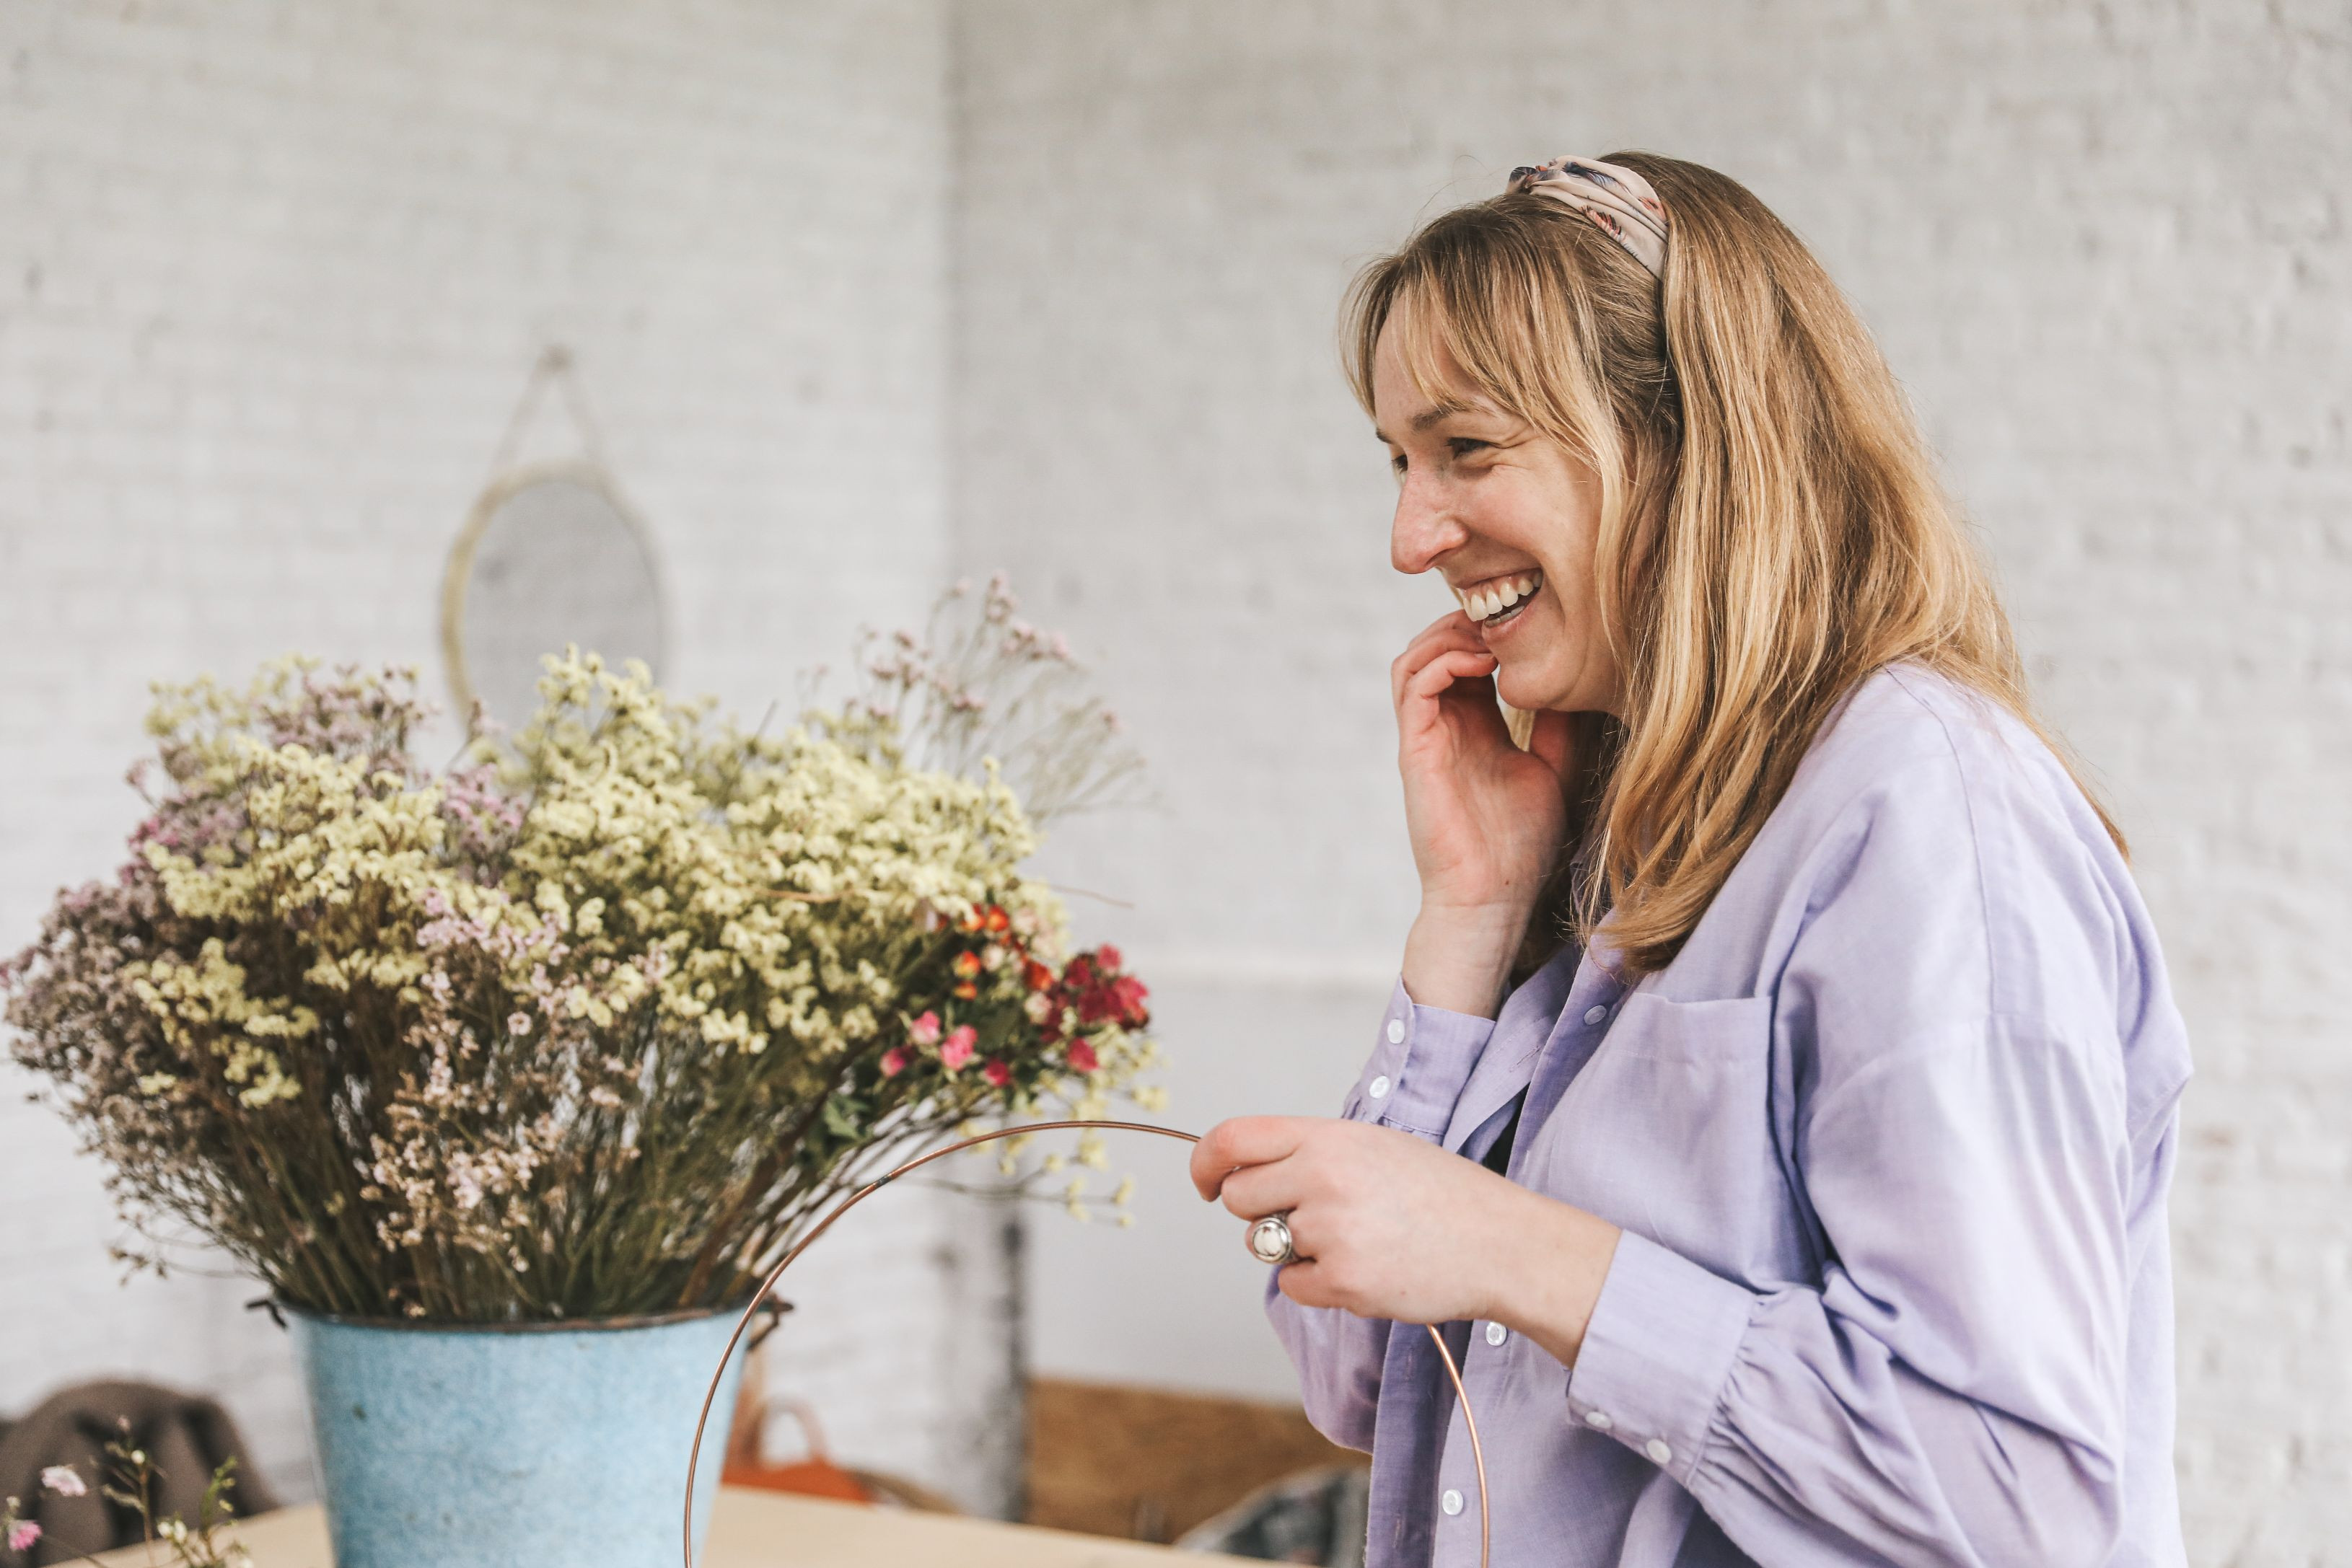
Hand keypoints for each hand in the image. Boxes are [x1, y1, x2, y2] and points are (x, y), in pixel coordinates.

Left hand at [1192, 1115, 1619, 1363]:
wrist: (1499, 1242)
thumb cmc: (1438, 1193)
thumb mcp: (1373, 1146)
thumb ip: (1310, 1151)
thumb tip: (1244, 1169)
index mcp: (1328, 1137)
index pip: (1233, 1138)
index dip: (1205, 1163)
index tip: (1205, 1182)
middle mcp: (1322, 1177)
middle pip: (1238, 1199)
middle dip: (1261, 1211)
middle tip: (1310, 1216)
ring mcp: (1330, 1231)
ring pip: (1265, 1245)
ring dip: (1295, 1248)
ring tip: (1355, 1239)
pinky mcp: (1342, 1281)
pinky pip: (1293, 1286)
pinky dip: (1319, 1285)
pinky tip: (1366, 1268)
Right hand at [1391, 613, 1579, 1012]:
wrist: (1495, 897)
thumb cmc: (1523, 844)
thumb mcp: (1553, 768)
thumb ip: (1557, 724)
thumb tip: (1579, 677)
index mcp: (1473, 727)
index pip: (1466, 657)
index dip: (1490, 629)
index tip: (1531, 619)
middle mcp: (1444, 726)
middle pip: (1434, 647)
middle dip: (1467, 620)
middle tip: (1509, 614)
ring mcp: (1425, 737)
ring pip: (1413, 659)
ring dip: (1448, 634)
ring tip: (1492, 633)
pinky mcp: (1416, 751)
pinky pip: (1412, 687)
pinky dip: (1441, 660)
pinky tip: (1482, 661)